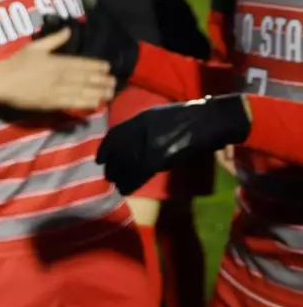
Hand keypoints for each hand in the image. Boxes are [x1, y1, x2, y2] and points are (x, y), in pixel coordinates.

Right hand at [0, 29, 115, 113]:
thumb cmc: (16, 63)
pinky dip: (85, 103)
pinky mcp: (52, 103)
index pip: (83, 64)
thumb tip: (69, 29)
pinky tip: (95, 104)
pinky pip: (73, 103)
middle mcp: (62, 76)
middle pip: (87, 79)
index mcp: (58, 61)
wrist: (1, 83)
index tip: (108, 68)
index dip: (97, 66)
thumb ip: (54, 39)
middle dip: (102, 81)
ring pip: (84, 92)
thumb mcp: (35, 46)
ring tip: (109, 94)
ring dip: (99, 93)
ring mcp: (58, 91)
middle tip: (114, 82)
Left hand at [98, 95, 251, 195]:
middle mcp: (139, 131)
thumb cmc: (187, 117)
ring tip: (117, 186)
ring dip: (120, 178)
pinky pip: (139, 174)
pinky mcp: (159, 157)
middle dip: (112, 167)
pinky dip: (131, 184)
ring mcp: (148, 144)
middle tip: (110, 176)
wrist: (207, 120)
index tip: (99, 160)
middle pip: (118, 153)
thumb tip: (131, 144)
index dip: (104, 150)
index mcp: (139, 118)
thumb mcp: (157, 115)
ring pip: (126, 165)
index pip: (114, 135)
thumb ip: (143, 128)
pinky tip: (126, 190)